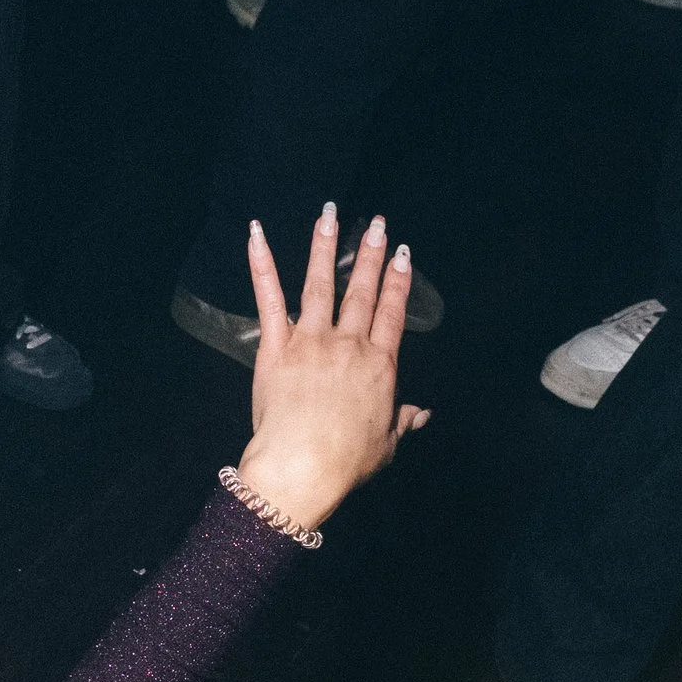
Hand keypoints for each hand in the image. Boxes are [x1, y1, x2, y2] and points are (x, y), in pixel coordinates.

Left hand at [237, 207, 431, 533]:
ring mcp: (311, 341)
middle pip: (362, 291)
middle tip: (376, 223)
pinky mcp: (276, 347)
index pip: (392, 313)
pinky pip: (268, 298)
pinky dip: (261, 264)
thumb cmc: (346, 462)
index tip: (402, 254)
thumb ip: (403, 421)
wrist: (303, 467)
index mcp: (379, 365)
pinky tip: (258, 234)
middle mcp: (348, 344)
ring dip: (325, 246)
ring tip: (329, 214)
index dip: (398, 282)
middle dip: (370, 254)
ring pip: (320, 283)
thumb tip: (423, 414)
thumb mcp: (386, 445)